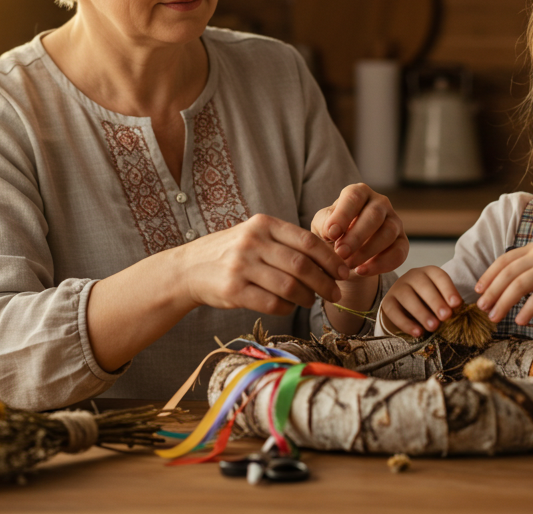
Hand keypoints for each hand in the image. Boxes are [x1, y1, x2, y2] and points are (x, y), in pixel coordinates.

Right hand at [180, 213, 349, 315]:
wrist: (188, 268)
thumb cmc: (231, 252)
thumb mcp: (255, 235)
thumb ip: (286, 242)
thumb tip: (330, 258)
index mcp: (263, 224)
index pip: (307, 241)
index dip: (331, 259)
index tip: (344, 272)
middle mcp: (252, 242)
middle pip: (302, 265)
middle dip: (325, 282)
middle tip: (336, 293)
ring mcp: (241, 266)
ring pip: (289, 286)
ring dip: (307, 297)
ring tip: (311, 300)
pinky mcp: (233, 291)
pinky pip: (272, 303)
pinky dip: (287, 308)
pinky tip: (289, 306)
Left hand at [311, 183, 408, 276]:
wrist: (346, 256)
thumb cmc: (333, 234)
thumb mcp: (322, 226)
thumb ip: (324, 224)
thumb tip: (332, 230)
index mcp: (359, 193)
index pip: (354, 197)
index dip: (343, 215)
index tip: (331, 234)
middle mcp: (380, 203)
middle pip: (374, 215)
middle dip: (357, 236)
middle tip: (341, 253)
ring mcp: (394, 222)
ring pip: (388, 233)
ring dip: (367, 251)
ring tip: (348, 265)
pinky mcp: (402, 243)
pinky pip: (398, 253)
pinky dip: (380, 264)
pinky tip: (362, 271)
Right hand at [381, 266, 462, 337]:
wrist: (404, 305)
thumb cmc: (428, 301)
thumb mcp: (440, 298)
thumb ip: (448, 303)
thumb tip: (456, 313)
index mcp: (429, 272)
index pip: (439, 276)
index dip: (449, 290)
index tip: (457, 304)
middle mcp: (413, 276)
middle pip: (423, 285)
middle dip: (435, 302)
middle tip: (446, 317)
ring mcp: (398, 287)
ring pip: (407, 297)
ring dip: (421, 312)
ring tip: (433, 327)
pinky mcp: (387, 301)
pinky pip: (394, 312)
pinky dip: (406, 323)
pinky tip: (417, 333)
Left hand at [474, 244, 532, 325]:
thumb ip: (527, 269)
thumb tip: (500, 286)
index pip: (503, 261)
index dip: (488, 276)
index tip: (477, 291)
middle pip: (508, 274)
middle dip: (491, 292)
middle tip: (482, 308)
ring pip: (519, 285)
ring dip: (503, 302)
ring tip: (494, 317)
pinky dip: (526, 310)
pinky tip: (519, 321)